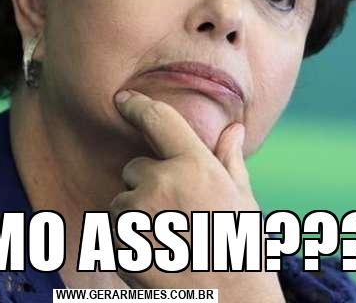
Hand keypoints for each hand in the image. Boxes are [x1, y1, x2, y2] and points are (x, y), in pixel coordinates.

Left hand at [110, 89, 283, 301]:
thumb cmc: (242, 250)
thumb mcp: (242, 199)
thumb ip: (229, 159)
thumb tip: (234, 127)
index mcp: (196, 166)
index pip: (158, 118)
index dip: (136, 105)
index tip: (123, 99)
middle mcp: (163, 184)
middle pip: (133, 167)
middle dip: (147, 183)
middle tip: (176, 213)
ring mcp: (140, 218)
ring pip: (120, 202)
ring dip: (135, 215)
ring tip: (169, 238)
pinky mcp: (122, 249)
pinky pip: (113, 234)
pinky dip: (127, 243)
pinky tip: (158, 256)